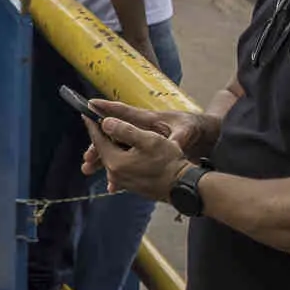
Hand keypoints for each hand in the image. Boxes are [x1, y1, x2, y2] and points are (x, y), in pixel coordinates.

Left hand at [86, 109, 194, 203]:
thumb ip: (125, 130)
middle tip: (94, 125)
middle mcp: (115, 174)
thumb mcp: (148, 140)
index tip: (87, 115)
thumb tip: (106, 123)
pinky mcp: (132, 186)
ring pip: (111, 160)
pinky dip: (119, 159)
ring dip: (109, 148)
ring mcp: (123, 182)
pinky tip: (122, 154)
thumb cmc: (168, 162)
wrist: (182, 186)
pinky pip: (120, 169)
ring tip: (104, 138)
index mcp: (116, 161)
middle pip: (103, 151)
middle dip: (99, 137)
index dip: (93, 126)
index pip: (99, 141)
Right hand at [90, 97, 220, 161]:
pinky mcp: (143, 150)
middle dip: (97, 145)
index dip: (107, 107)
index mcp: (149, 120)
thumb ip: (178, 138)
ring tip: (89, 169)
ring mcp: (140, 140)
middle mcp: (140, 129)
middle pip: (113, 135)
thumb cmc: (194, 128)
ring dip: (102, 158)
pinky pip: (124, 159)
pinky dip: (117, 170)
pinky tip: (112, 185)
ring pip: (115, 148)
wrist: (203, 135)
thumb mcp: (187, 132)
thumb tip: (171, 143)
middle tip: (86, 159)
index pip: (124, 112)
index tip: (90, 104)